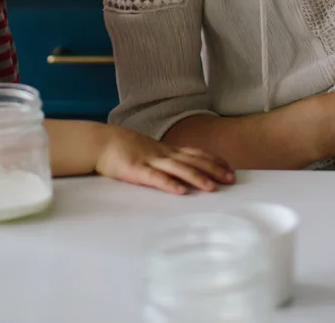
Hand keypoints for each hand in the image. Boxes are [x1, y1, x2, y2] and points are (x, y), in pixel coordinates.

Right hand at [93, 124, 234, 194]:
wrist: (102, 141)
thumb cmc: (126, 148)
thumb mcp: (151, 152)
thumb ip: (167, 160)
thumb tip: (184, 172)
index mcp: (167, 151)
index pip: (196, 154)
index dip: (214, 161)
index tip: (230, 169)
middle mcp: (164, 154)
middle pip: (193, 161)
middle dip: (214, 170)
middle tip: (232, 179)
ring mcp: (151, 161)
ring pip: (178, 169)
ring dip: (196, 178)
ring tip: (212, 188)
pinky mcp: (137, 171)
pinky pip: (155, 178)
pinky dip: (169, 184)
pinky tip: (180, 191)